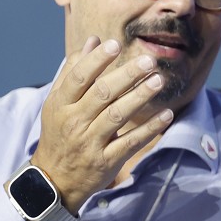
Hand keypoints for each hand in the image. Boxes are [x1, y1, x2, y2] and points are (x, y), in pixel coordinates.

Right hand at [32, 36, 174, 213]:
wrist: (54, 179)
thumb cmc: (59, 132)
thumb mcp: (58, 102)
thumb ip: (74, 71)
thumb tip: (94, 41)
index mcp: (61, 104)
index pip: (79, 78)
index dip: (97, 61)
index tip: (115, 44)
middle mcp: (74, 122)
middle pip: (102, 94)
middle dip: (127, 75)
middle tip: (149, 60)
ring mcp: (90, 143)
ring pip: (117, 116)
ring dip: (139, 97)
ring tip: (159, 81)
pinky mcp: (106, 161)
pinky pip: (130, 142)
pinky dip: (148, 128)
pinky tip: (166, 115)